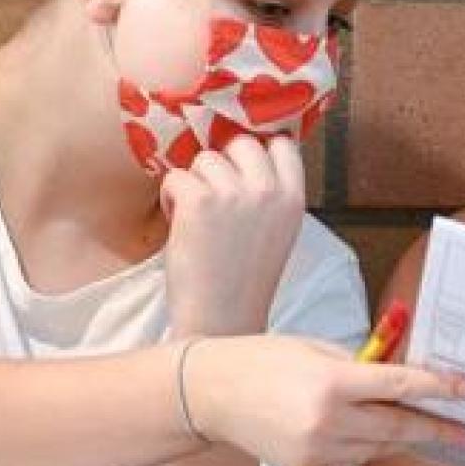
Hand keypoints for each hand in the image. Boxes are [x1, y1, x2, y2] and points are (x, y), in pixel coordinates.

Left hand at [160, 135, 304, 335]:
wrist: (220, 322)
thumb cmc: (242, 283)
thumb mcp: (275, 232)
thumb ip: (267, 194)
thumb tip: (240, 155)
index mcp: (294, 199)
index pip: (281, 144)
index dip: (256, 153)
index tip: (241, 171)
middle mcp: (269, 191)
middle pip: (241, 143)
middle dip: (222, 165)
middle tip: (214, 200)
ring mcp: (235, 193)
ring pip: (205, 159)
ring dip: (194, 183)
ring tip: (196, 220)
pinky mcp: (200, 201)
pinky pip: (176, 177)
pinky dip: (170, 199)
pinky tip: (180, 226)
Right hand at [185, 334, 464, 465]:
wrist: (211, 394)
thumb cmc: (264, 360)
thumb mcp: (318, 349)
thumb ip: (363, 366)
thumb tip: (406, 378)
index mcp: (332, 383)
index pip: (401, 387)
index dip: (441, 389)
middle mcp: (327, 423)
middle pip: (398, 427)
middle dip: (437, 428)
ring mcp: (317, 453)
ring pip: (379, 447)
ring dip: (403, 437)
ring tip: (427, 428)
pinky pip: (354, 460)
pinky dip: (368, 447)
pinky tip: (371, 434)